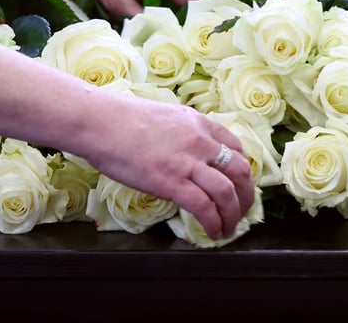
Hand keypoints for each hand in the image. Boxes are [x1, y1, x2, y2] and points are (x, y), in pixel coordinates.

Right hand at [81, 95, 256, 239]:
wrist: (101, 122)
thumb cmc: (122, 119)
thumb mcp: (165, 116)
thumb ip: (182, 132)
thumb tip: (184, 148)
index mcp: (199, 123)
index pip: (235, 146)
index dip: (242, 168)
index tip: (240, 182)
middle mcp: (200, 142)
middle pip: (239, 170)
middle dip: (247, 193)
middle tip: (243, 209)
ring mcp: (187, 162)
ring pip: (227, 192)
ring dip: (234, 213)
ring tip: (231, 227)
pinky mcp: (172, 182)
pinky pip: (204, 207)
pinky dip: (214, 223)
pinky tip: (213, 232)